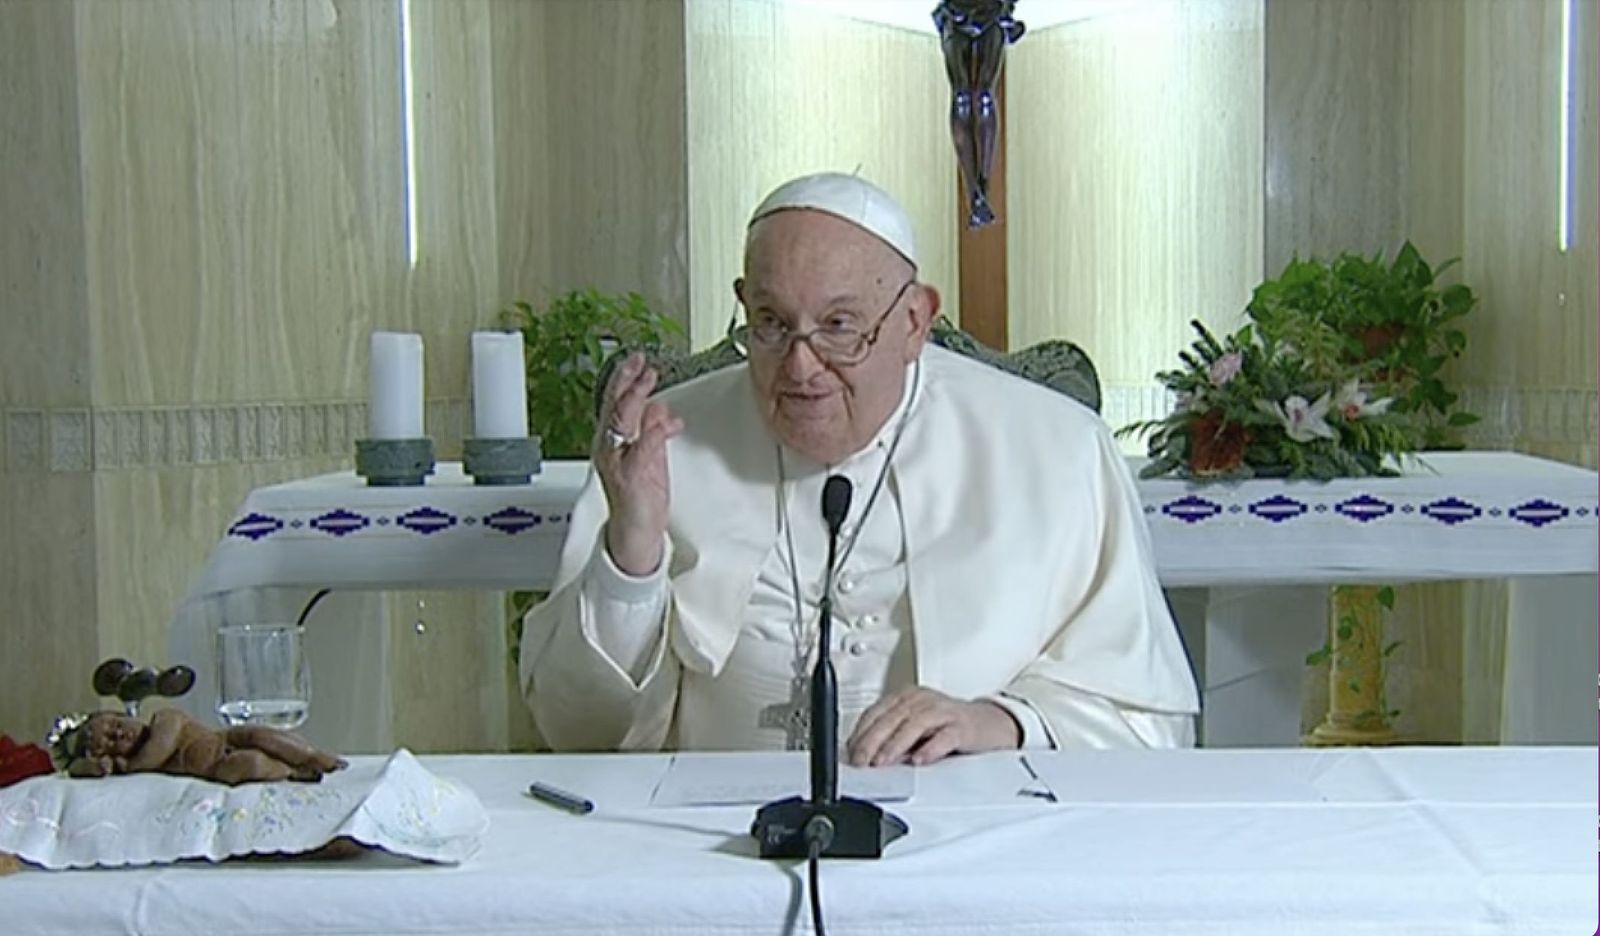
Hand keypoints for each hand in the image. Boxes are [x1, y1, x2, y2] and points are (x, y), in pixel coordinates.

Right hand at [594, 353, 683, 575]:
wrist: (636, 531)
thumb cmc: (641, 496)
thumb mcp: (650, 456)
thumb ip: (652, 431)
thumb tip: (659, 407)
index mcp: (612, 441)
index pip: (615, 403)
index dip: (625, 380)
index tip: (637, 361)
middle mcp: (610, 449)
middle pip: (614, 408)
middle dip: (627, 382)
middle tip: (640, 363)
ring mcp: (618, 462)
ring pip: (621, 423)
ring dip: (636, 399)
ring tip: (648, 380)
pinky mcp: (630, 478)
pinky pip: (641, 450)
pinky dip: (653, 434)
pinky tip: (665, 423)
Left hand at [847, 687, 1021, 766]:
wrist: (989, 724)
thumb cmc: (947, 726)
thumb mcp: (914, 729)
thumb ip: (892, 739)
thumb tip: (866, 757)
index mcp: (906, 697)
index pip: (876, 713)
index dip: (860, 734)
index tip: (850, 753)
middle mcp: (922, 700)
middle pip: (891, 718)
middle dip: (872, 742)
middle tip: (861, 761)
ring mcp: (943, 711)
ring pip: (914, 725)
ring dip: (895, 745)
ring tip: (883, 762)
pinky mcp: (962, 726)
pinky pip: (944, 736)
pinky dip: (930, 748)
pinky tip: (919, 760)